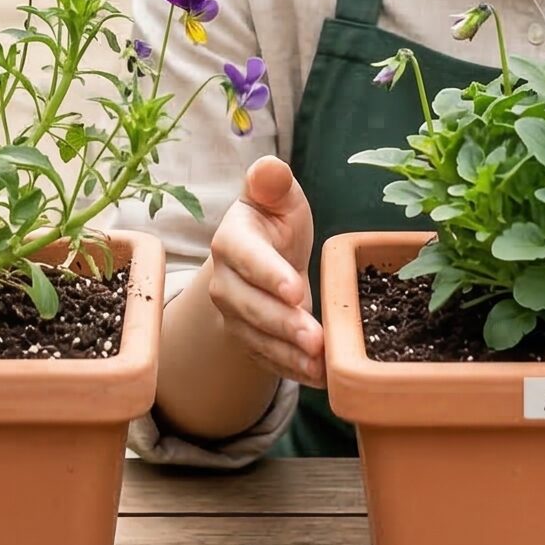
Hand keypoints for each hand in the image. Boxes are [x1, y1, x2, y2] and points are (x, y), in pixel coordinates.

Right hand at [206, 155, 322, 388]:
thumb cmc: (275, 222)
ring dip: (288, 353)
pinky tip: (320, 377)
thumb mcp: (280, 198)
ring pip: (256, 338)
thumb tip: (269, 167)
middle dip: (282, 324)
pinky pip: (266, 359)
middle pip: (249, 305)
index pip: (245, 257)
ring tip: (320, 362)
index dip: (267, 274)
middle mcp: (224, 281)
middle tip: (315, 337)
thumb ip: (274, 183)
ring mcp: (234, 315)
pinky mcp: (248, 340)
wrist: (264, 258)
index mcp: (232, 239)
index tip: (294, 289)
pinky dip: (291, 370)